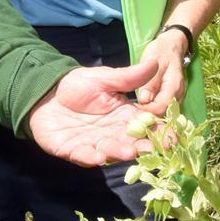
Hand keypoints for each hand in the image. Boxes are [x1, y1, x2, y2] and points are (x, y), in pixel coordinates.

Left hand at [28, 60, 159, 166]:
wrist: (46, 93)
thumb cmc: (77, 86)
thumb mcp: (105, 78)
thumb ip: (129, 77)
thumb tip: (154, 63)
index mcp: (124, 116)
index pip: (146, 125)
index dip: (160, 131)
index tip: (173, 136)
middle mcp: (113, 133)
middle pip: (132, 142)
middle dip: (143, 147)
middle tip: (153, 148)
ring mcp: (94, 144)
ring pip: (111, 151)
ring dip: (119, 153)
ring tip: (128, 151)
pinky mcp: (74, 151)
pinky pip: (84, 156)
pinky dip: (91, 157)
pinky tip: (97, 156)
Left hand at [133, 27, 190, 115]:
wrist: (172, 46)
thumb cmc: (161, 51)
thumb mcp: (153, 61)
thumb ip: (150, 81)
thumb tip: (144, 100)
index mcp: (173, 87)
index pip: (161, 108)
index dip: (146, 111)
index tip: (131, 108)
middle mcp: (177, 96)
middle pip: (162, 114)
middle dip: (147, 116)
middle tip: (131, 113)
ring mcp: (175, 99)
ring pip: (162, 113)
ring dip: (149, 114)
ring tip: (134, 112)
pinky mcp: (170, 99)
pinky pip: (162, 109)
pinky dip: (152, 111)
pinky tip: (142, 108)